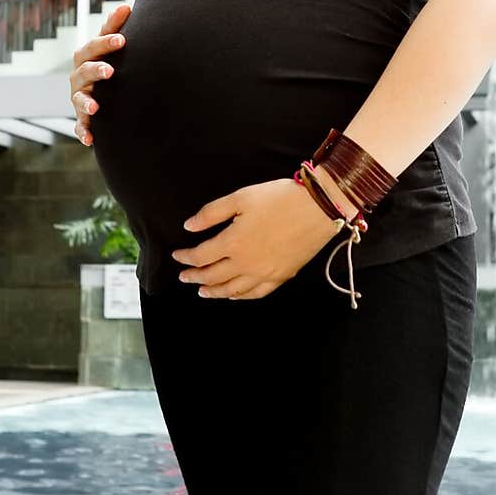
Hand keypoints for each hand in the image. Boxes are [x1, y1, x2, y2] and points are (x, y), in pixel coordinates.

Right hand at [68, 4, 130, 145]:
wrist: (101, 95)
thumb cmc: (107, 64)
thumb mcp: (111, 48)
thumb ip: (116, 28)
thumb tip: (126, 5)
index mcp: (87, 57)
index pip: (94, 46)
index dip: (106, 42)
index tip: (122, 39)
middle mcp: (79, 77)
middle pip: (83, 70)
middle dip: (95, 70)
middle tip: (110, 71)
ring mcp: (79, 98)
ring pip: (79, 99)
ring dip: (86, 102)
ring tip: (96, 107)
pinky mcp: (82, 119)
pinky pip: (80, 127)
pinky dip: (83, 132)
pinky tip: (90, 139)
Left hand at [171, 177, 346, 299]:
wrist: (319, 208)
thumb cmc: (279, 198)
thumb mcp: (241, 198)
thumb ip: (211, 213)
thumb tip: (189, 226)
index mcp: (233, 242)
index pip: (201, 256)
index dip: (185, 257)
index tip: (177, 255)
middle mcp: (246, 263)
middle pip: (213, 276)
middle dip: (195, 277)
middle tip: (184, 277)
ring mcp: (264, 273)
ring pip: (232, 290)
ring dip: (213, 291)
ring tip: (202, 291)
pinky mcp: (281, 276)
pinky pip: (256, 293)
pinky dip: (240, 297)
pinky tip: (234, 295)